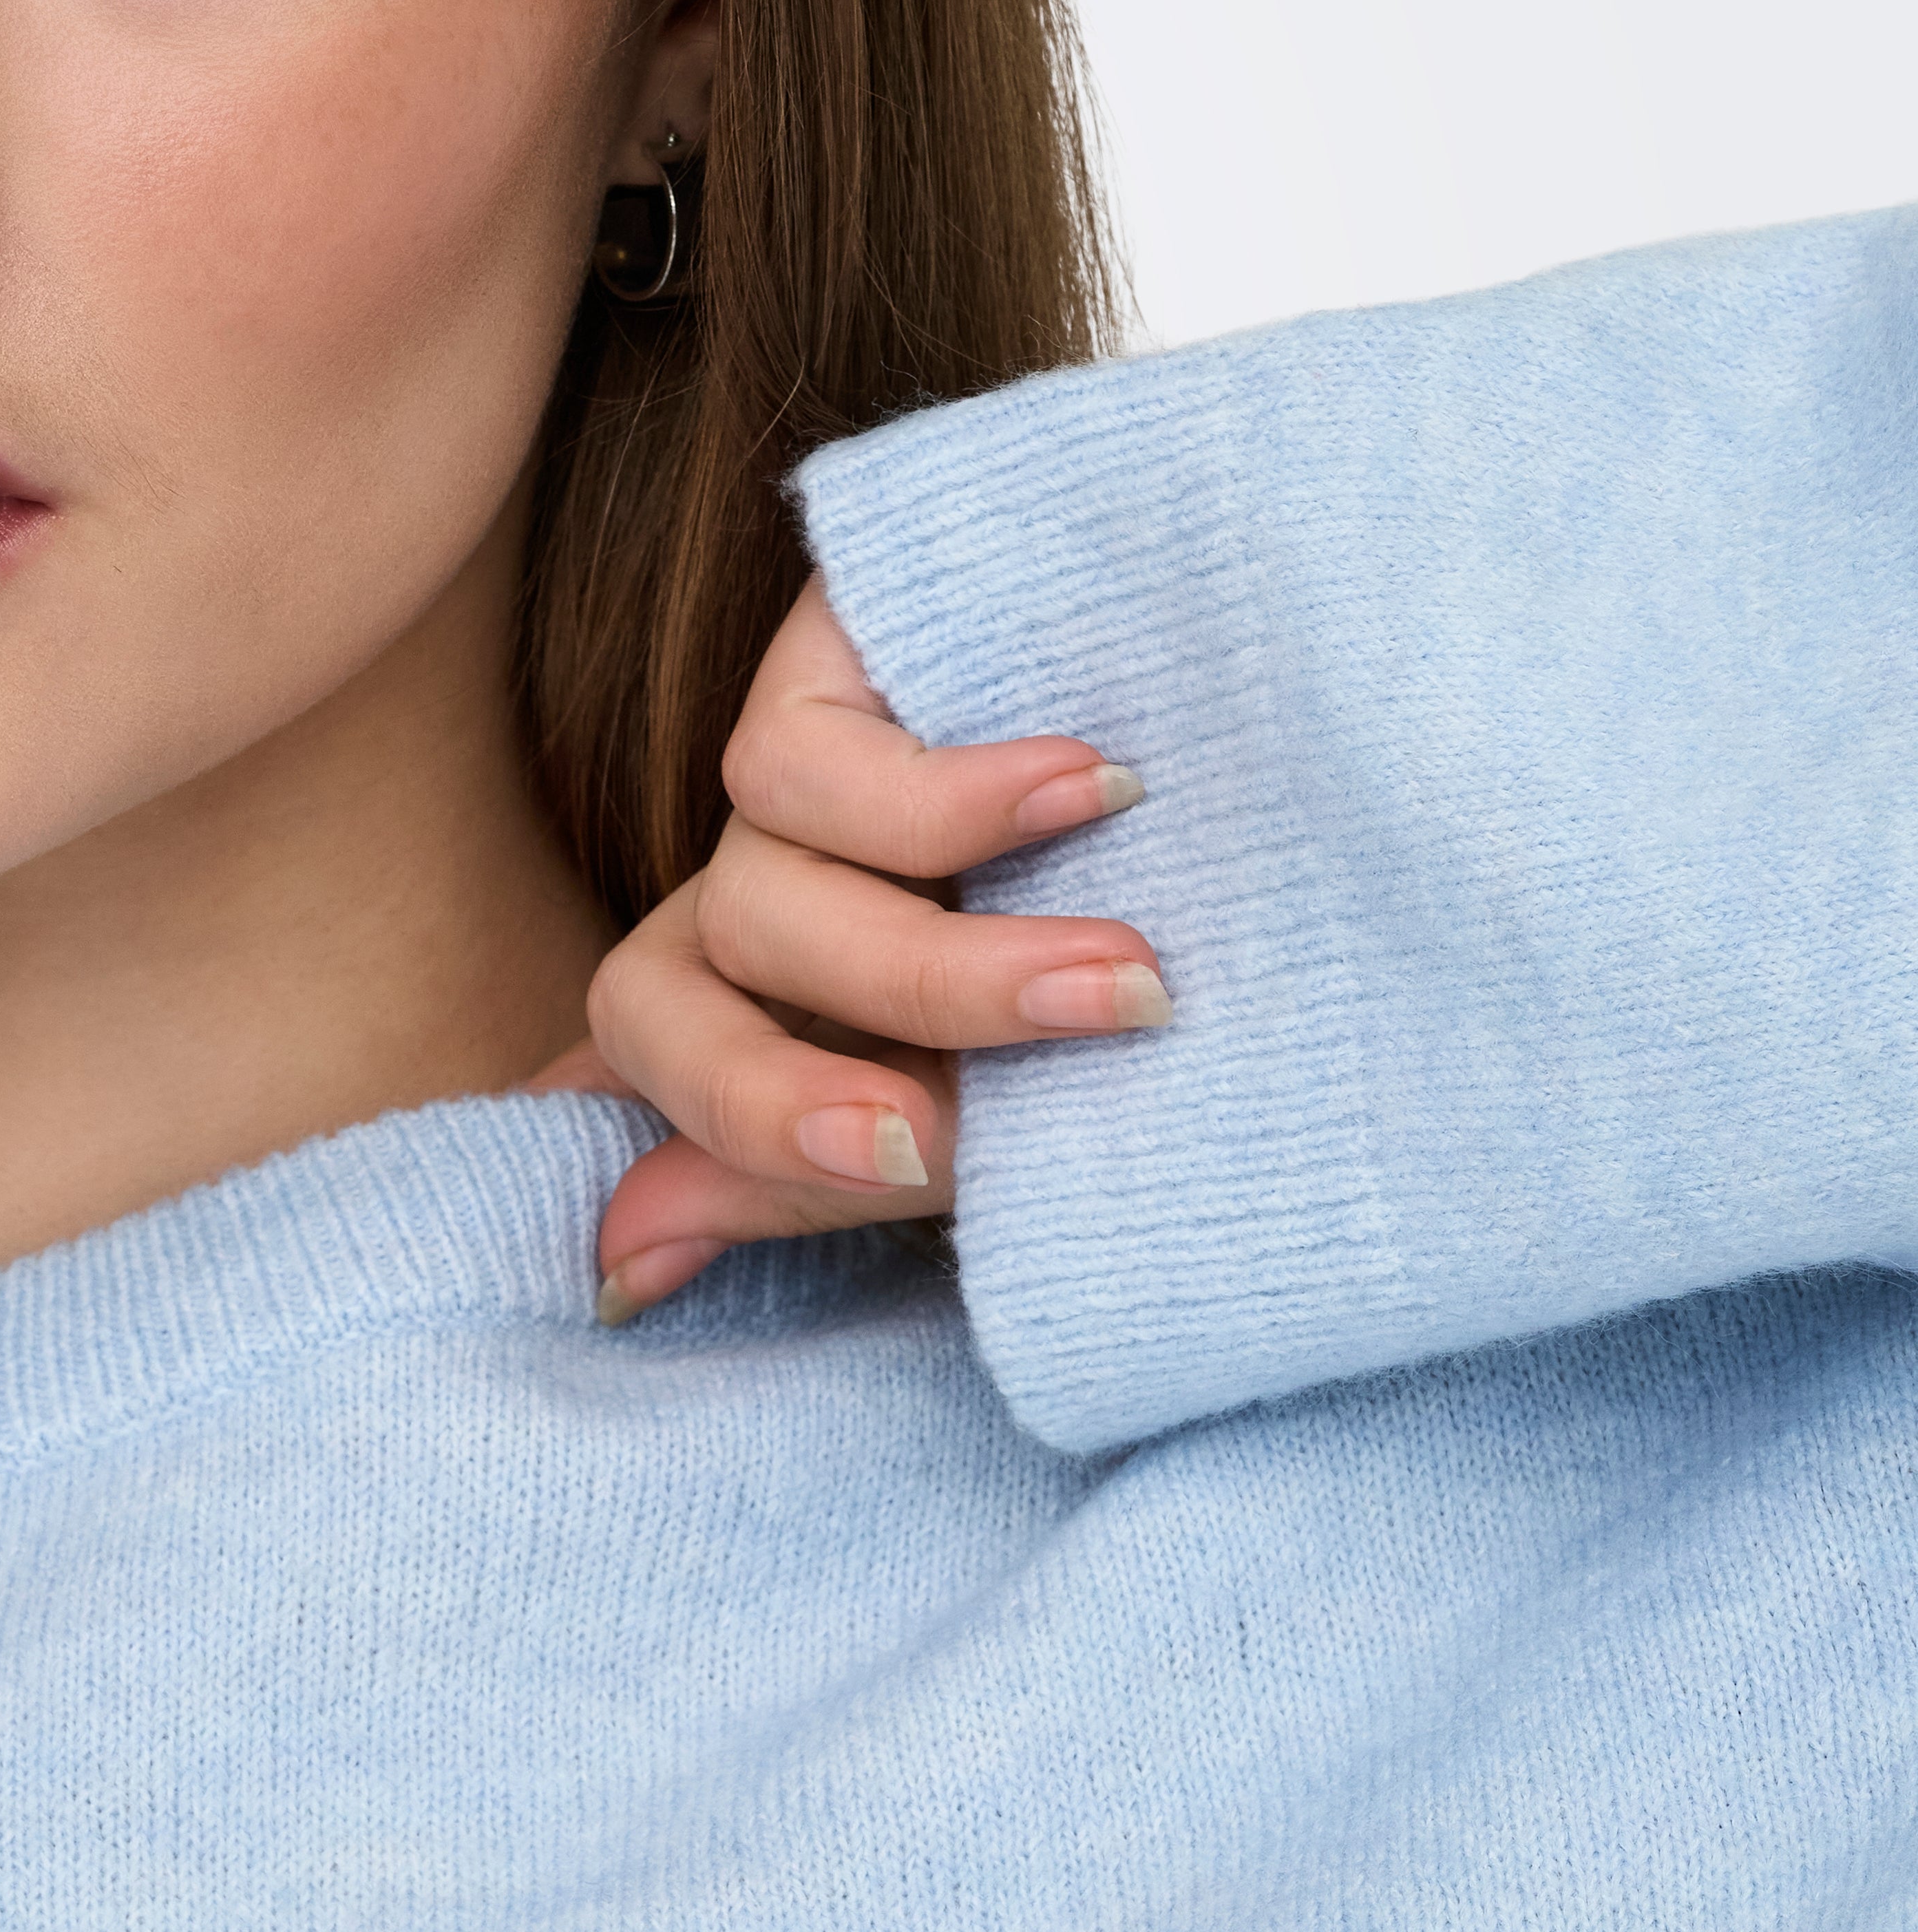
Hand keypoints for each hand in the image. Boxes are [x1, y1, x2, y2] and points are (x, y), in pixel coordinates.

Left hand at [555, 580, 1168, 1319]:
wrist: (1315, 738)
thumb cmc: (1190, 934)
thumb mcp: (1022, 1095)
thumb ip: (830, 1179)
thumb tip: (616, 1272)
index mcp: (785, 1012)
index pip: (657, 1090)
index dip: (689, 1163)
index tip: (702, 1254)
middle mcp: (763, 897)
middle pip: (651, 1002)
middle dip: (772, 1105)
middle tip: (930, 1152)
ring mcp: (794, 784)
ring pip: (750, 905)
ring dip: (943, 975)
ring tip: (1131, 983)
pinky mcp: (826, 659)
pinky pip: (792, 764)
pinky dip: (950, 807)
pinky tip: (1102, 795)